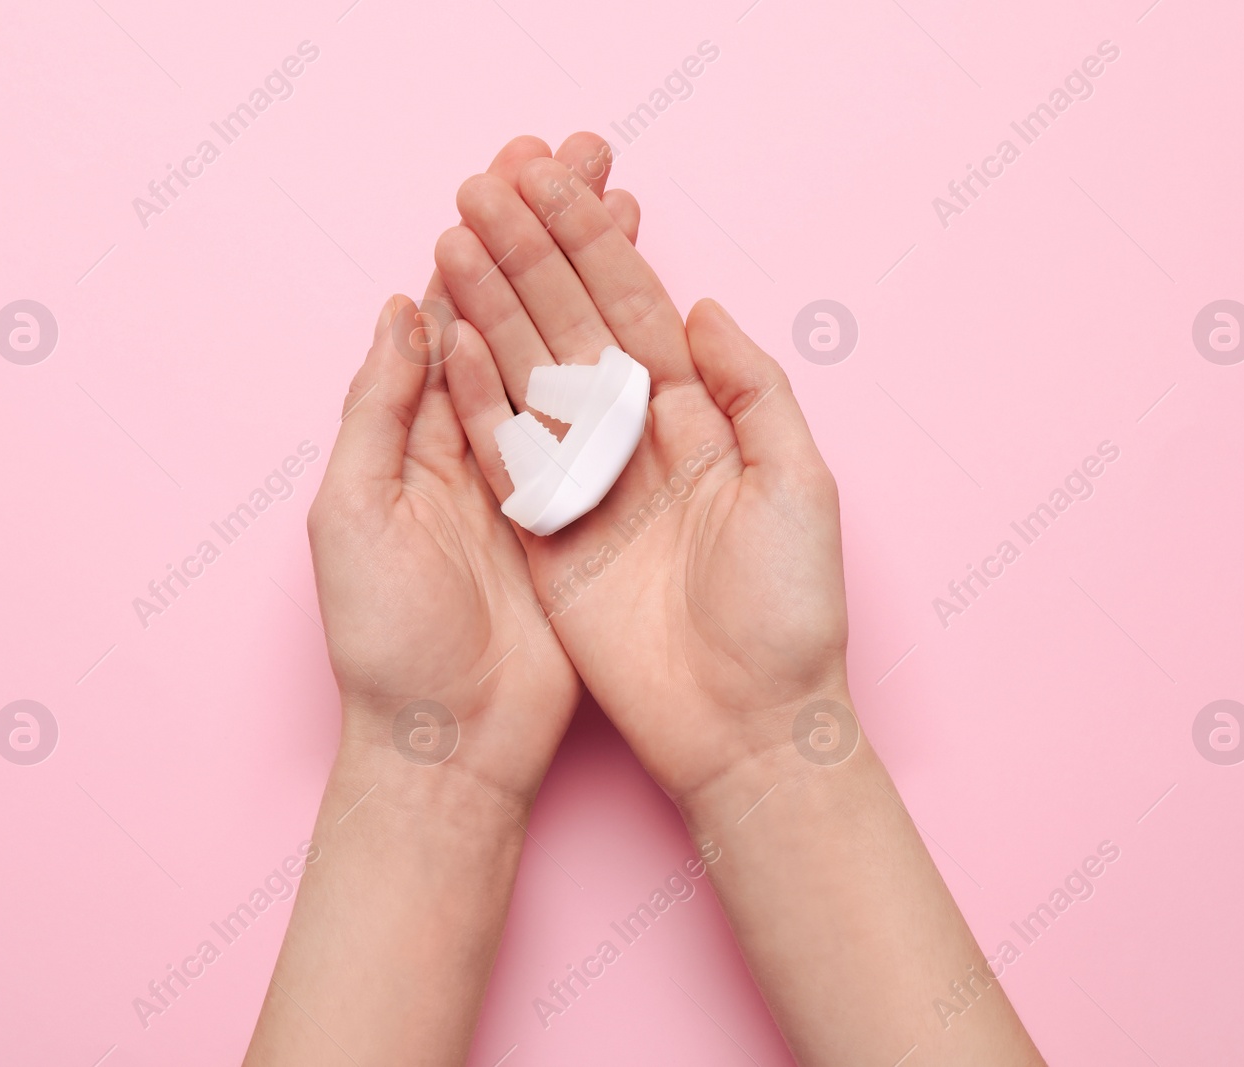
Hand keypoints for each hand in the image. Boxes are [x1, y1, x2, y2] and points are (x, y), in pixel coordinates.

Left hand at [306, 134, 637, 802]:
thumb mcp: (354, 514)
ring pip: (571, 358)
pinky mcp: (585, 517)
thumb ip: (379, 410)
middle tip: (590, 162)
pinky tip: (654, 316)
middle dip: (553, 239)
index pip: (456, 310)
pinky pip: (606, 427)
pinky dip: (628, 366)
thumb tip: (399, 311)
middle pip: (521, 318)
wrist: (451, 741)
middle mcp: (477, 443)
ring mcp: (537, 477)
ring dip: (595, 284)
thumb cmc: (388, 637)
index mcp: (416, 434)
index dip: (490, 242)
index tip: (524, 172)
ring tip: (629, 212)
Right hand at [434, 149, 849, 804]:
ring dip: (492, 306)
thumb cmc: (790, 611)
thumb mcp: (798, 486)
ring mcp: (587, 485)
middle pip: (573, 328)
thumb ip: (754, 391)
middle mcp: (636, 441)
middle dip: (530, 254)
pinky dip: (475, 398)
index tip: (550, 176)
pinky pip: (504, 456)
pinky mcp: (547, 536)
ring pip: (530, 377)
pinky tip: (445, 338)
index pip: (635, 311)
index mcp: (699, 420)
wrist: (744, 725)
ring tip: (453, 236)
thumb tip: (701, 308)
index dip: (593, 244)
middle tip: (483, 181)